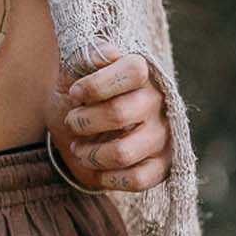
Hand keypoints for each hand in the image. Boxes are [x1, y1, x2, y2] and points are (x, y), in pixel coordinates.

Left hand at [45, 48, 172, 191]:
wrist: (78, 131)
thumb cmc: (78, 97)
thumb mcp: (72, 73)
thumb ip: (84, 59)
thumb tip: (105, 55)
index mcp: (140, 71)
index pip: (133, 70)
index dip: (97, 84)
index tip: (74, 93)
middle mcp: (158, 100)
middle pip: (119, 114)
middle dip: (83, 122)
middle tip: (72, 122)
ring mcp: (164, 134)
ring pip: (124, 152)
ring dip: (90, 155)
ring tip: (79, 149)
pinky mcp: (164, 165)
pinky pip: (137, 180)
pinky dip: (109, 179)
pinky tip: (98, 170)